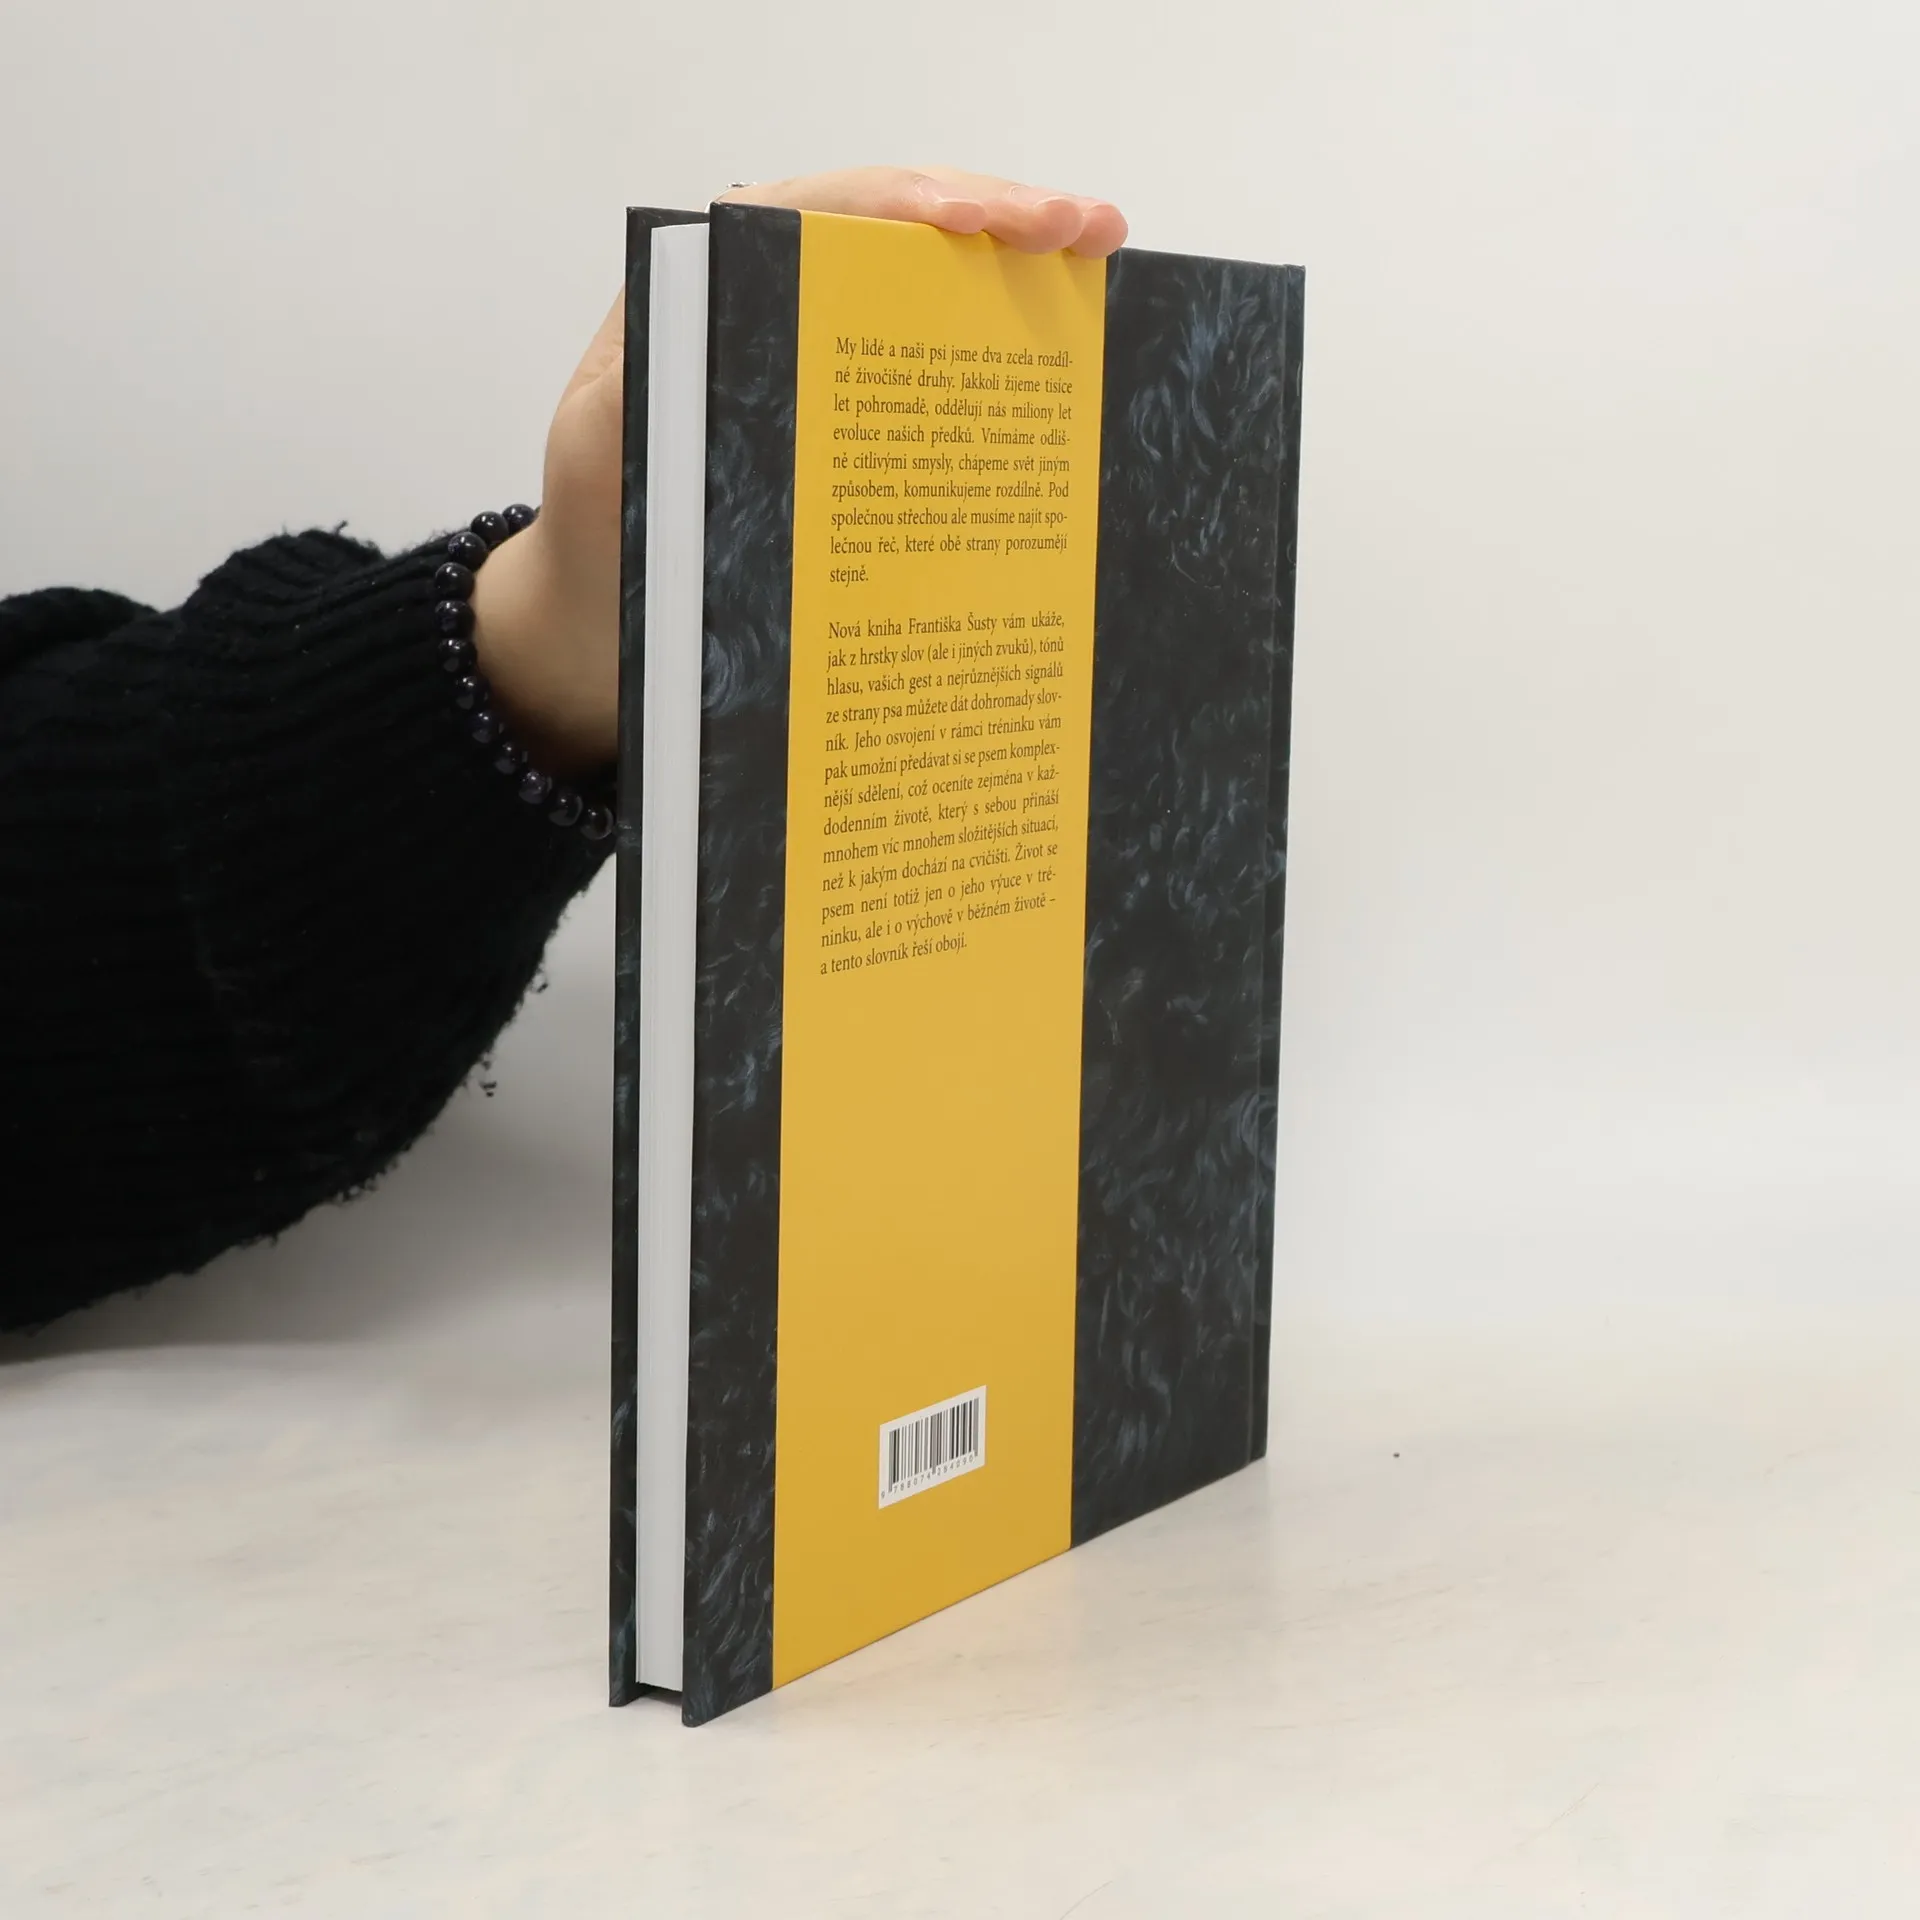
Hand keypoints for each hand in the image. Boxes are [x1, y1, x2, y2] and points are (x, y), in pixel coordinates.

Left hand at [471, 169, 1127, 772]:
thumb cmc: (604, 542)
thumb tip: (704, 325)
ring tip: (1102, 262)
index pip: (823, 213)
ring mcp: (833, 364)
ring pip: (938, 293)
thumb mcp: (600, 461)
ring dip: (1024, 275)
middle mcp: (782, 305)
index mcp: (716, 288)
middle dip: (1001, 217)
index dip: (908, 204)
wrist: (616, 631)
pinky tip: (1073, 361)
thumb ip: (638, 392)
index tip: (980, 222)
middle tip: (1090, 227)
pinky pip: (943, 380)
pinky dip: (1009, 364)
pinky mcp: (865, 432)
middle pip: (903, 231)